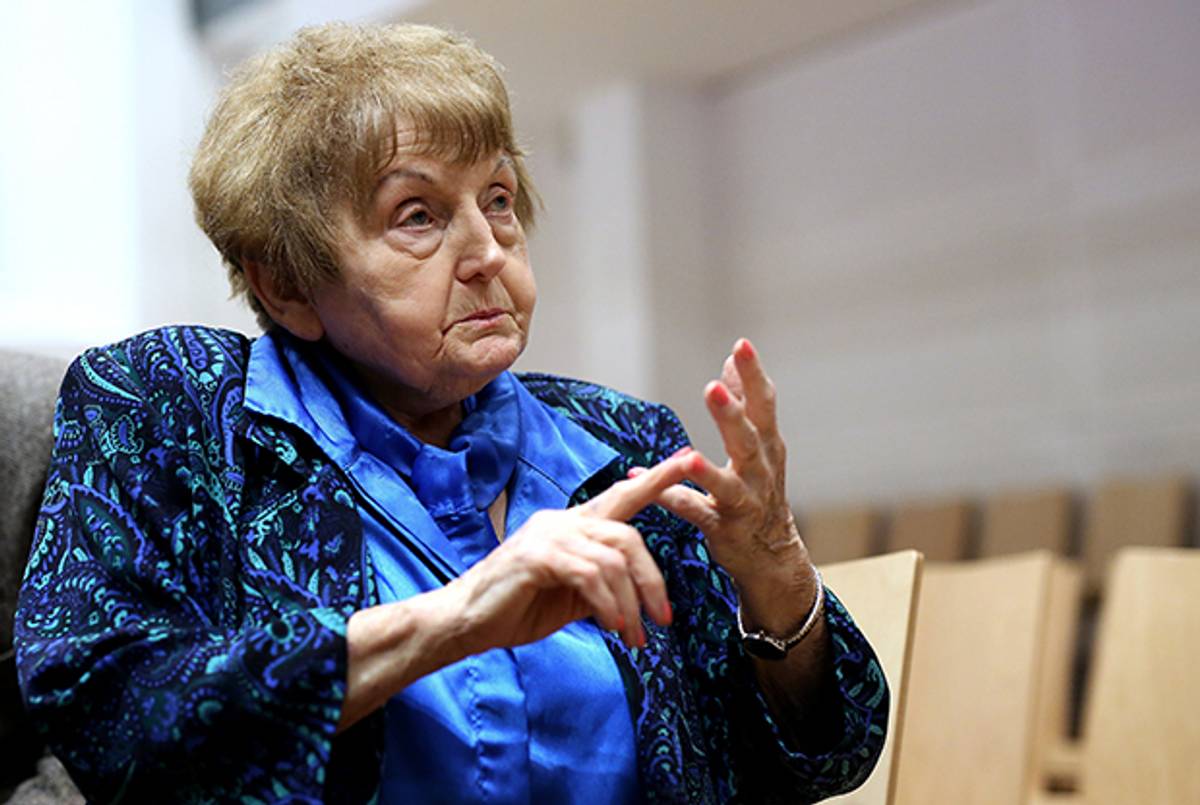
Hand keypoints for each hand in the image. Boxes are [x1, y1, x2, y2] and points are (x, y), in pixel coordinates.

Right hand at [443, 454, 686, 654]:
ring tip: (634, 638)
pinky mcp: (536, 556)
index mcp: (573, 525)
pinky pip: (590, 575)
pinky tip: (612, 627)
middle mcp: (562, 520)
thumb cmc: (517, 607)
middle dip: (653, 580)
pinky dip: (608, 604)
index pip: (622, 496)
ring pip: (613, 559)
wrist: (466, 622)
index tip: (689, 459)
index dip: (657, 478)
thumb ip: (602, 585)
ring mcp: (548, 535)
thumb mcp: (572, 596)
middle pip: (628, 536)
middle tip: (664, 618)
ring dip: (630, 603)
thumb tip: (636, 599)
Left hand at [636, 339, 810, 626]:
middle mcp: (760, 471)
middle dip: (732, 414)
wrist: (772, 554)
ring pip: (727, 484)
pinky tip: (653, 489)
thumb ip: (743, 403)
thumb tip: (733, 360)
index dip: (754, 375)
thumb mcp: (758, 443)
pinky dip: (675, 500)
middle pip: (748, 438)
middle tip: (713, 389)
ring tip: (688, 457)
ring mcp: (744, 502)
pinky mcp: (725, 527)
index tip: (741, 345)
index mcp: (767, 445)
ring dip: (706, 471)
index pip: (764, 404)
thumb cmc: (760, 488)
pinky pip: (697, 513)